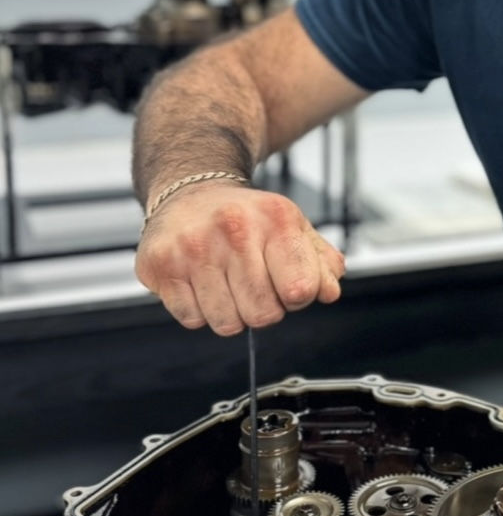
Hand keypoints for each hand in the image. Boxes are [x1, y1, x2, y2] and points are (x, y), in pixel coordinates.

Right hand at [135, 183, 345, 335]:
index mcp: (275, 219)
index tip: (287, 284)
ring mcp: (193, 248)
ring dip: (231, 313)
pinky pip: (192, 320)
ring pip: (227, 323)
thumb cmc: (247, 218)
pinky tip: (200, 283)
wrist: (189, 191)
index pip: (301, 290)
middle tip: (253, 284)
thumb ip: (321, 263)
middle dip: (264, 309)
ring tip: (226, 282)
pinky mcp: (160, 265)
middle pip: (264, 315)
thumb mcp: (293, 227)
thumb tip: (329, 292)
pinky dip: (200, 311)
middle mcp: (233, 229)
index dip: (297, 297)